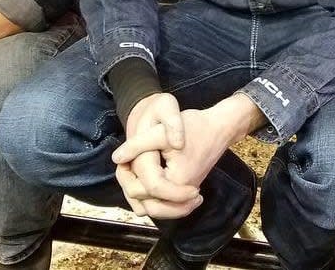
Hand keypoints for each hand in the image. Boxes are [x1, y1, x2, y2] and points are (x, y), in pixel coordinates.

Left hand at [113, 96, 261, 218]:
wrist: (218, 128)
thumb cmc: (193, 126)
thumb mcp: (161, 130)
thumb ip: (138, 145)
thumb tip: (116, 158)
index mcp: (178, 182)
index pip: (147, 189)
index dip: (128, 174)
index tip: (123, 160)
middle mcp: (183, 195)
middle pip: (147, 204)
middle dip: (131, 185)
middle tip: (125, 163)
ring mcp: (184, 196)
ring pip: (152, 208)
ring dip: (138, 192)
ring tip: (132, 169)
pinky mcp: (184, 194)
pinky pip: (161, 204)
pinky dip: (148, 195)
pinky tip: (142, 175)